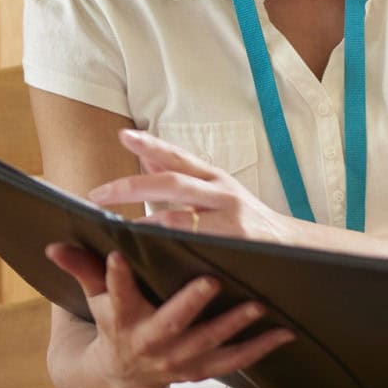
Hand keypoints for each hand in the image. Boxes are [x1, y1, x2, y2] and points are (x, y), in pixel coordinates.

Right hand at [45, 243, 293, 387]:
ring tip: (259, 305)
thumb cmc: (115, 321)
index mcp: (123, 320)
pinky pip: (234, 361)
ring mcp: (178, 360)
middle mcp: (151, 343)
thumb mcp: (96, 299)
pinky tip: (284, 332)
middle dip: (189, 304)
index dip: (115, 278)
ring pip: (208, 344)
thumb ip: (84, 270)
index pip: (116, 296)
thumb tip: (54, 245)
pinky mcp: (202, 369)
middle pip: (170, 324)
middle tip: (211, 281)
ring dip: (233, 326)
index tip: (118, 255)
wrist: (122, 375)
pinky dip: (260, 348)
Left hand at [88, 128, 312, 243]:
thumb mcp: (218, 193)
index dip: (151, 146)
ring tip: (114, 229)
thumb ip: (183, 178)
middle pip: (172, 183)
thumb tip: (147, 159)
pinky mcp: (234, 244)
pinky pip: (193, 245)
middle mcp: (222, 193)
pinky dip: (167, 247)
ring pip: (178, 219)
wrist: (290, 247)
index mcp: (216, 178)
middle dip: (131, 187)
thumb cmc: (247, 220)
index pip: (179, 157)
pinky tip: (148, 251)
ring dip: (143, 225)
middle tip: (98, 195)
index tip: (124, 136)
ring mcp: (229, 219)